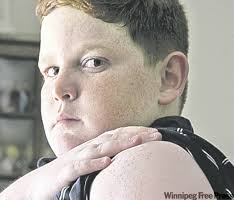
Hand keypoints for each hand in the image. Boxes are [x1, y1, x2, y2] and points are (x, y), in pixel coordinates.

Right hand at [1, 126, 160, 199]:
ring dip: (119, 144)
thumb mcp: (89, 163)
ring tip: (138, 141)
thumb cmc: (67, 173)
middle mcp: (88, 148)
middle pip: (114, 138)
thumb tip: (123, 158)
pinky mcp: (66, 172)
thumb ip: (105, 158)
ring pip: (100, 148)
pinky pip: (81, 167)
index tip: (155, 133)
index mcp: (94, 146)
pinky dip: (93, 163)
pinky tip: (107, 162)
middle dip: (135, 135)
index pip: (118, 134)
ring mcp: (77, 158)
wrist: (39, 184)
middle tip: (157, 134)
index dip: (136, 131)